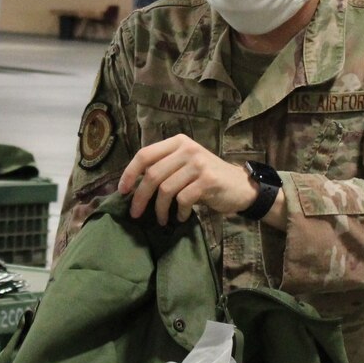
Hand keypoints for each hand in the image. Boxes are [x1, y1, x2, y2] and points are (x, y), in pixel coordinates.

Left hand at [118, 135, 257, 224]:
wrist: (241, 186)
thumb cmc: (207, 178)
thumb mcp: (184, 165)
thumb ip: (163, 168)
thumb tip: (133, 186)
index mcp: (177, 142)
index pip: (144, 155)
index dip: (130, 173)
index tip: (122, 191)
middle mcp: (187, 148)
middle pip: (153, 175)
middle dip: (140, 197)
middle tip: (136, 214)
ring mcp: (198, 164)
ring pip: (166, 189)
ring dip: (160, 209)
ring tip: (163, 219)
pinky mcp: (208, 180)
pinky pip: (183, 199)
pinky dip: (179, 212)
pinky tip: (182, 217)